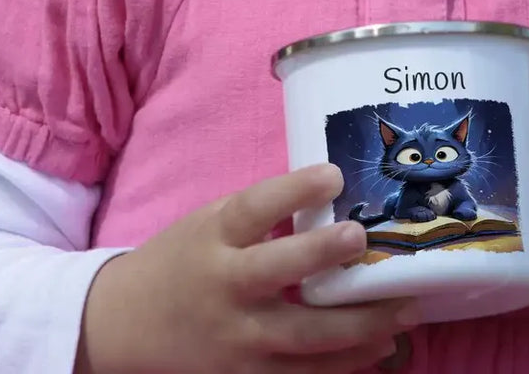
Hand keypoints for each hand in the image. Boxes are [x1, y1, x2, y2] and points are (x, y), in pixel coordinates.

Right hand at [76, 164, 418, 373]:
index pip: (253, 208)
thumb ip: (263, 213)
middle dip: (322, 255)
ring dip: (359, 326)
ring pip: (303, 338)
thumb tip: (335, 192)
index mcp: (214, 239)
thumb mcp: (210, 222)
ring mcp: (235, 340)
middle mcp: (225, 289)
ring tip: (404, 309)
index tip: (333, 174)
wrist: (124, 325)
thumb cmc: (183, 260)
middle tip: (363, 238)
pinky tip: (380, 348)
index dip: (293, 190)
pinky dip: (344, 366)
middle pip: (277, 272)